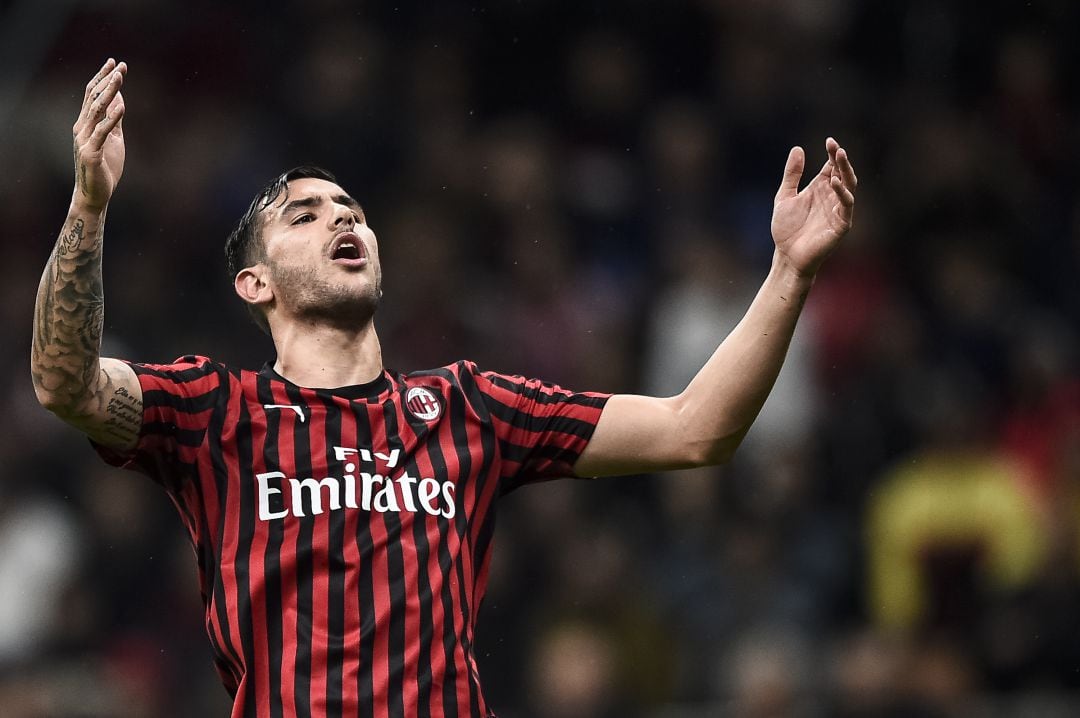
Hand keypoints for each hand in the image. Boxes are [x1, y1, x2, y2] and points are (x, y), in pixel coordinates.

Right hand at [72, 58, 126, 211]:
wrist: (96, 193)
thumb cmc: (105, 166)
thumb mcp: (114, 139)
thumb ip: (114, 120)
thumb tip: (118, 98)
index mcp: (86, 123)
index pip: (91, 94)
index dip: (102, 77)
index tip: (114, 62)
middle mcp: (81, 128)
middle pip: (93, 97)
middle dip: (106, 80)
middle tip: (119, 65)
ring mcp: (84, 139)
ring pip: (96, 110)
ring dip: (108, 93)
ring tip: (119, 78)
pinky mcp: (91, 153)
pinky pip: (102, 132)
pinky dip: (111, 118)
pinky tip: (121, 106)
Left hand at [771, 137, 856, 277]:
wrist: (787, 255)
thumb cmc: (786, 229)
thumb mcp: (785, 197)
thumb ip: (792, 175)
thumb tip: (798, 149)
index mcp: (820, 189)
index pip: (831, 167)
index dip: (833, 154)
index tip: (829, 141)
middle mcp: (832, 197)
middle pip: (842, 173)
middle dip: (841, 160)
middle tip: (836, 147)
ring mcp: (838, 210)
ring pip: (849, 186)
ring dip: (846, 172)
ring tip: (840, 157)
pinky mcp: (842, 224)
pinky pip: (846, 205)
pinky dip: (842, 193)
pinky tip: (834, 182)